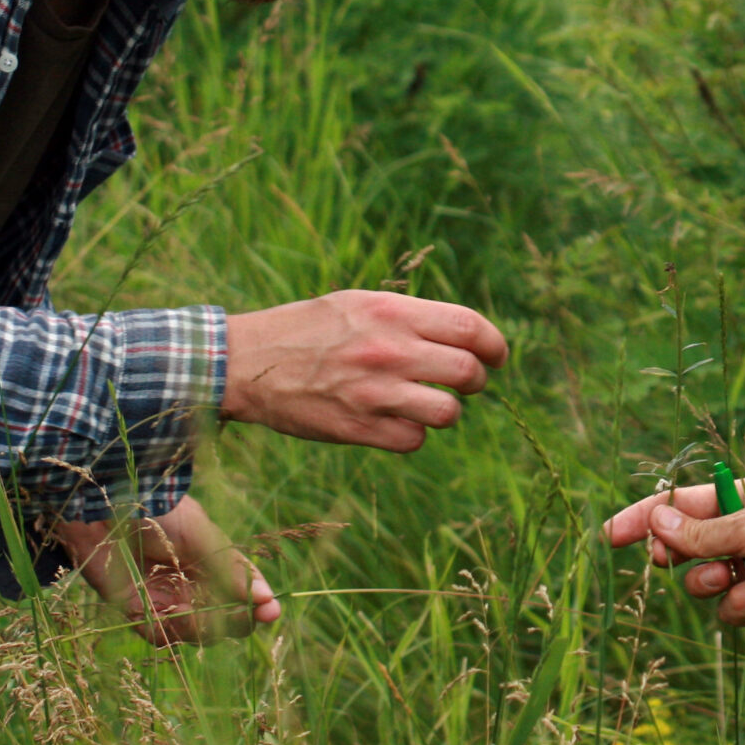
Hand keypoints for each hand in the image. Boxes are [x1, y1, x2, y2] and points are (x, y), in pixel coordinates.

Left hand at [55, 494, 281, 646]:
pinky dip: (169, 630)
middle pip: (226, 619)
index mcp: (216, 562)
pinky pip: (162, 635)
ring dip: (201, 627)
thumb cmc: (162, 514)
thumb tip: (266, 599)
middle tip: (240, 617)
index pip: (247, 591)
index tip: (271, 611)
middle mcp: (195, 584)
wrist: (108, 510)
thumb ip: (232, 571)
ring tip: (194, 611)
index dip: (260, 604)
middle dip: (236, 621)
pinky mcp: (139, 611)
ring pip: (197, 632)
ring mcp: (168, 599)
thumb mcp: (204, 539)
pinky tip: (170, 614)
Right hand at [223, 290, 507, 449]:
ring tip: (431, 404)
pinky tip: (396, 422)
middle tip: (468, 383)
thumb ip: (409, 316)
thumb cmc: (307, 329)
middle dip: (477, 380)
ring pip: (448, 412)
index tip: (497, 356)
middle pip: (468, 372)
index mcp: (393, 312)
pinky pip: (414, 440)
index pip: (470, 327)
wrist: (247, 363)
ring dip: (448, 411)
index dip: (495, 344)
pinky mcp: (359, 428)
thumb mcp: (359, 304)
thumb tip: (460, 334)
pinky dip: (414, 434)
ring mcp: (375, 392)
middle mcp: (390, 350)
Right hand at [602, 478, 744, 629]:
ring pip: (702, 585)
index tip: (611, 536)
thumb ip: (702, 532)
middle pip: (682, 548)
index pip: (678, 506)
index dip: (643, 519)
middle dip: (671, 556)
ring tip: (732, 575)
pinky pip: (732, 612)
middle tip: (666, 560)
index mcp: (738, 500)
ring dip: (710, 582)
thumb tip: (656, 522)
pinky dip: (742, 605)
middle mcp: (741, 534)